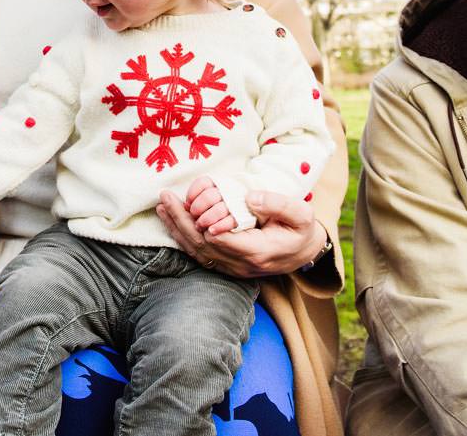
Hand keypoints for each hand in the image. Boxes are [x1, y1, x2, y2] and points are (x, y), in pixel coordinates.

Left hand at [157, 184, 326, 277]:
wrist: (303, 252)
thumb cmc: (301, 230)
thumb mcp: (301, 215)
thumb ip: (278, 205)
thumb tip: (250, 198)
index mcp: (257, 252)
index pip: (221, 239)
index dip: (202, 222)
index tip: (188, 202)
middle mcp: (240, 264)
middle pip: (202, 245)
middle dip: (181, 221)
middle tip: (165, 198)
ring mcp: (231, 268)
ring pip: (197, 251)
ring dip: (177, 228)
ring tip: (162, 206)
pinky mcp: (226, 265)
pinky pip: (199, 254)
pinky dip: (183, 237)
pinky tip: (172, 221)